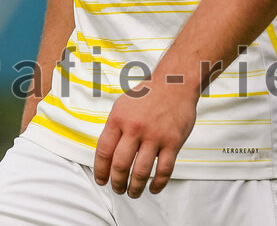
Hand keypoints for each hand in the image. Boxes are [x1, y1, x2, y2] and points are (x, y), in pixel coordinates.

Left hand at [93, 79, 198, 197]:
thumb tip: (106, 152)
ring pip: (141, 172)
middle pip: (120, 165)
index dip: (101, 170)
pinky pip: (164, 170)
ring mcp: (155, 136)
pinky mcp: (173, 142)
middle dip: (117, 183)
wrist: (175, 84)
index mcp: (119, 119)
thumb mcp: (123, 105)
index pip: (104, 151)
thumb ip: (114, 127)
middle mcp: (135, 128)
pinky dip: (158, 184)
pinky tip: (153, 189)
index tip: (101, 180)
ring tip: (133, 192)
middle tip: (117, 189)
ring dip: (135, 188)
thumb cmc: (148, 94)